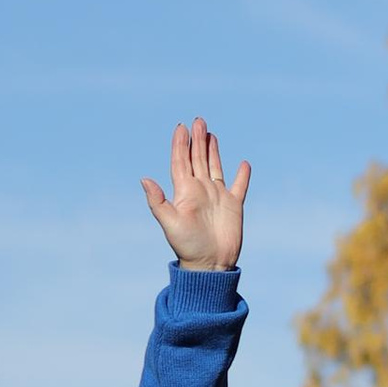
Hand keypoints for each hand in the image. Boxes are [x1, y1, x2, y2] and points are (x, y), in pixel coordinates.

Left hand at [143, 117, 249, 269]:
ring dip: (212, 150)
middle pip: (197, 159)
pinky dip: (242, 176)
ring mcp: (217, 197)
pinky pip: (239, 186)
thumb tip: (144, 179)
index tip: (181, 127)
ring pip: (214, 167)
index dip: (180, 145)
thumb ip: (158, 201)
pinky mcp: (233, 206)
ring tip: (210, 133)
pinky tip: (243, 164)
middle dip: (196, 140)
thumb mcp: (170, 223)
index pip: (180, 162)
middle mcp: (199, 191)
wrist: (209, 265)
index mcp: (184, 192)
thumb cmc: (187, 246)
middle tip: (197, 121)